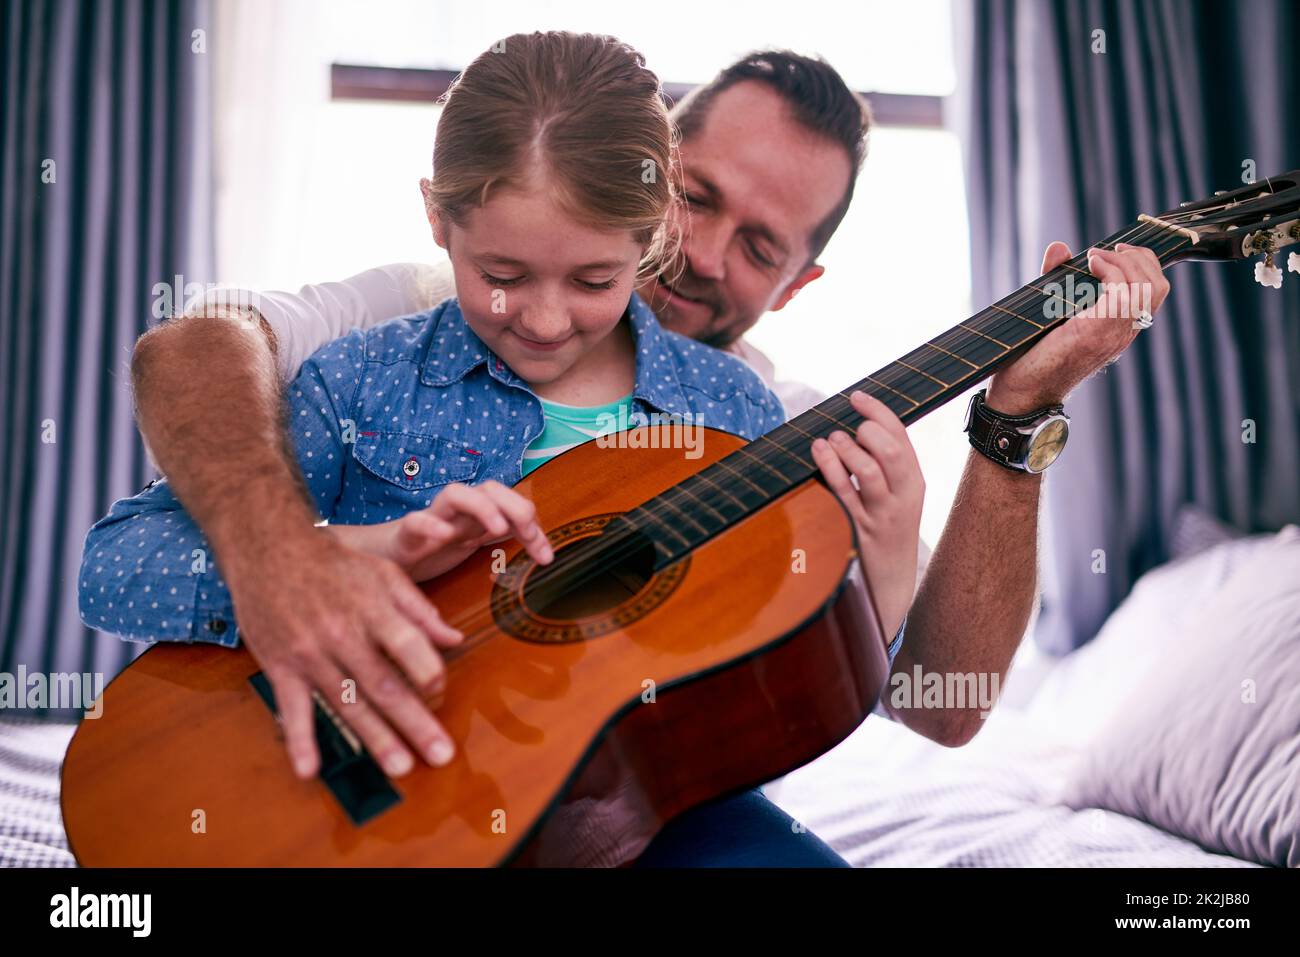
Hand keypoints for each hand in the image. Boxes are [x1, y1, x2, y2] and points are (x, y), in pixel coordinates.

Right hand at [222, 527, 464, 780]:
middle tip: (441, 756)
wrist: (269, 549)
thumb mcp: (384, 573)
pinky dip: (300, 741)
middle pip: (384, 685)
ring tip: (400, 768)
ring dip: (375, 740)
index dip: (427, 670)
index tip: (442, 690)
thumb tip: (454, 640)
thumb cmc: (335, 563)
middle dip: (414, 724)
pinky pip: (292, 709)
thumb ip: (419, 610)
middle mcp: (342, 635)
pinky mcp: (281, 667)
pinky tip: (310, 770)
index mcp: (372, 609)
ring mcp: (309, 654)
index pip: (406, 644)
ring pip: (348, 704)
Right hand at [325, 481, 553, 581]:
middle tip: (530, 532)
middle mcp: (458, 511)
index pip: (512, 505)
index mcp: (476, 515)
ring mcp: (433, 518)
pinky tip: (444, 536)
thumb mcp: (472, 546)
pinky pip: (415, 521)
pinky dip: (429, 525)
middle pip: (490, 489)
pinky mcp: (406, 533)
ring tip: (497, 526)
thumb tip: (542, 548)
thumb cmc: (430, 549)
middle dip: (515, 505)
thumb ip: (501, 540)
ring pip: (456, 494)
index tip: (546, 557)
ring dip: (481, 506)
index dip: (533, 525)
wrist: (384, 557)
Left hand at [810, 390, 924, 641]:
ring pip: (868, 471)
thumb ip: (886, 462)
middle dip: (867, 429)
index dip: (878, 412)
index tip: (856, 397)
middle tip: (849, 428)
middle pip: (890, 451)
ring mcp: (881, 515)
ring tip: (831, 440)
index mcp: (914, 481)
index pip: (902, 437)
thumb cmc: (889, 527)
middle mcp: (902, 496)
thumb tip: (860, 423)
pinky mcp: (859, 529)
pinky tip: (819, 453)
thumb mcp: (899, 494)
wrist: (892, 580)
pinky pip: (843, 494)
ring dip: (846, 449)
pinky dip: (830, 468)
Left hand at [987, 241, 1170, 412]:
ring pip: (1147, 287)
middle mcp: (1123, 334)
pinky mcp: (1096, 331)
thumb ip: (1057, 278)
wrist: (1020, 394)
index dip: (1145, 263)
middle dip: (1139, 257)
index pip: (1155, 292)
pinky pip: (1122, 293)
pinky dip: (1109, 270)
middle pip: (1158, 287)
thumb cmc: (1030, 357)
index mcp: (1119, 330)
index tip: (1118, 249)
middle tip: (1108, 250)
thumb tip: (1059, 247)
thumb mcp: (1050, 309)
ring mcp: (1113, 334)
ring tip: (1095, 257)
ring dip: (1123, 262)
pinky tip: (1089, 265)